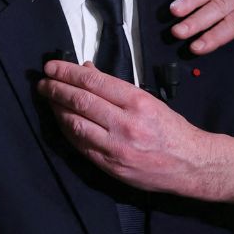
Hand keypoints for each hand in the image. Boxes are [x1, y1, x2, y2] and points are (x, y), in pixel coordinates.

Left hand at [39, 61, 228, 199]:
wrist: (190, 164)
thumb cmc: (171, 130)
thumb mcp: (148, 101)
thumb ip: (116, 88)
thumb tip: (87, 71)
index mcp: (137, 102)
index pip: (93, 82)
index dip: (68, 73)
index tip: (53, 67)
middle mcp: (125, 124)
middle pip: (80, 101)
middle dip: (56, 89)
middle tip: (43, 81)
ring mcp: (116, 147)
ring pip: (76, 123)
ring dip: (57, 109)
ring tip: (48, 99)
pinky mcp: (111, 166)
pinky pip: (81, 145)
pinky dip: (67, 130)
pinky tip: (61, 120)